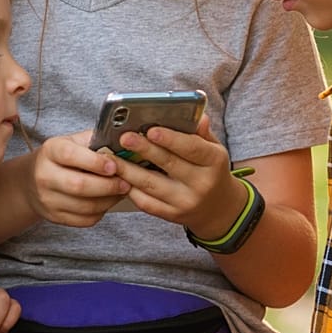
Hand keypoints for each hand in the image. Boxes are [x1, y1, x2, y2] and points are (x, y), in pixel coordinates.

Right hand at [27, 132, 130, 226]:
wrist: (32, 180)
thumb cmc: (60, 158)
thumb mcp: (72, 141)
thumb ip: (94, 142)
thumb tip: (121, 148)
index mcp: (50, 151)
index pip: (70, 156)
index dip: (94, 162)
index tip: (114, 166)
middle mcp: (45, 175)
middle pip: (79, 185)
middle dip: (107, 186)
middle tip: (125, 183)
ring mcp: (48, 199)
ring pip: (85, 206)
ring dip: (109, 200)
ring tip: (120, 192)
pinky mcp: (55, 217)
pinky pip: (85, 220)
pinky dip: (101, 212)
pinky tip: (107, 201)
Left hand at [109, 117, 248, 239]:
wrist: (219, 209)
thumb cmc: (211, 170)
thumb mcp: (214, 149)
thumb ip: (202, 133)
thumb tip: (197, 116)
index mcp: (214, 162)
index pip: (192, 148)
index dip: (171, 139)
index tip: (151, 130)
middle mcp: (202, 184)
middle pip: (168, 164)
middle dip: (144, 150)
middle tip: (124, 138)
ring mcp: (186, 202)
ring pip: (152, 185)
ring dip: (129, 170)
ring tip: (112, 158)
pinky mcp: (172, 215)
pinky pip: (147, 203)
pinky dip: (131, 190)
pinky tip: (118, 177)